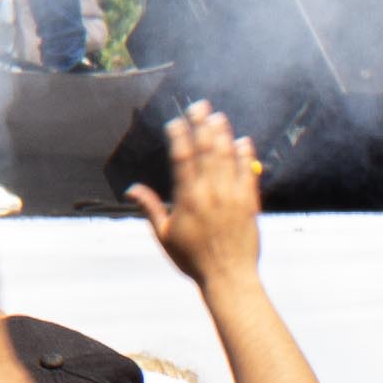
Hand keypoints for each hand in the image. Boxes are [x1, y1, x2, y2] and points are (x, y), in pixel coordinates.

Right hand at [132, 102, 264, 284]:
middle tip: (199, 106)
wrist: (229, 277)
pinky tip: (243, 142)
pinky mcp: (250, 204)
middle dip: (201, 126)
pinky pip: (248, 174)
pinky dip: (246, 156)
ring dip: (223, 135)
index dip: (179, 137)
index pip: (182, 159)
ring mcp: (233, 196)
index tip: (175, 120)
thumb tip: (132, 188)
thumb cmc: (193, 259)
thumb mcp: (164, 235)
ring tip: (218, 116)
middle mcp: (212, 192)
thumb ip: (150, 208)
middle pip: (206, 151)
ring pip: (228, 158)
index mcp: (188, 198)